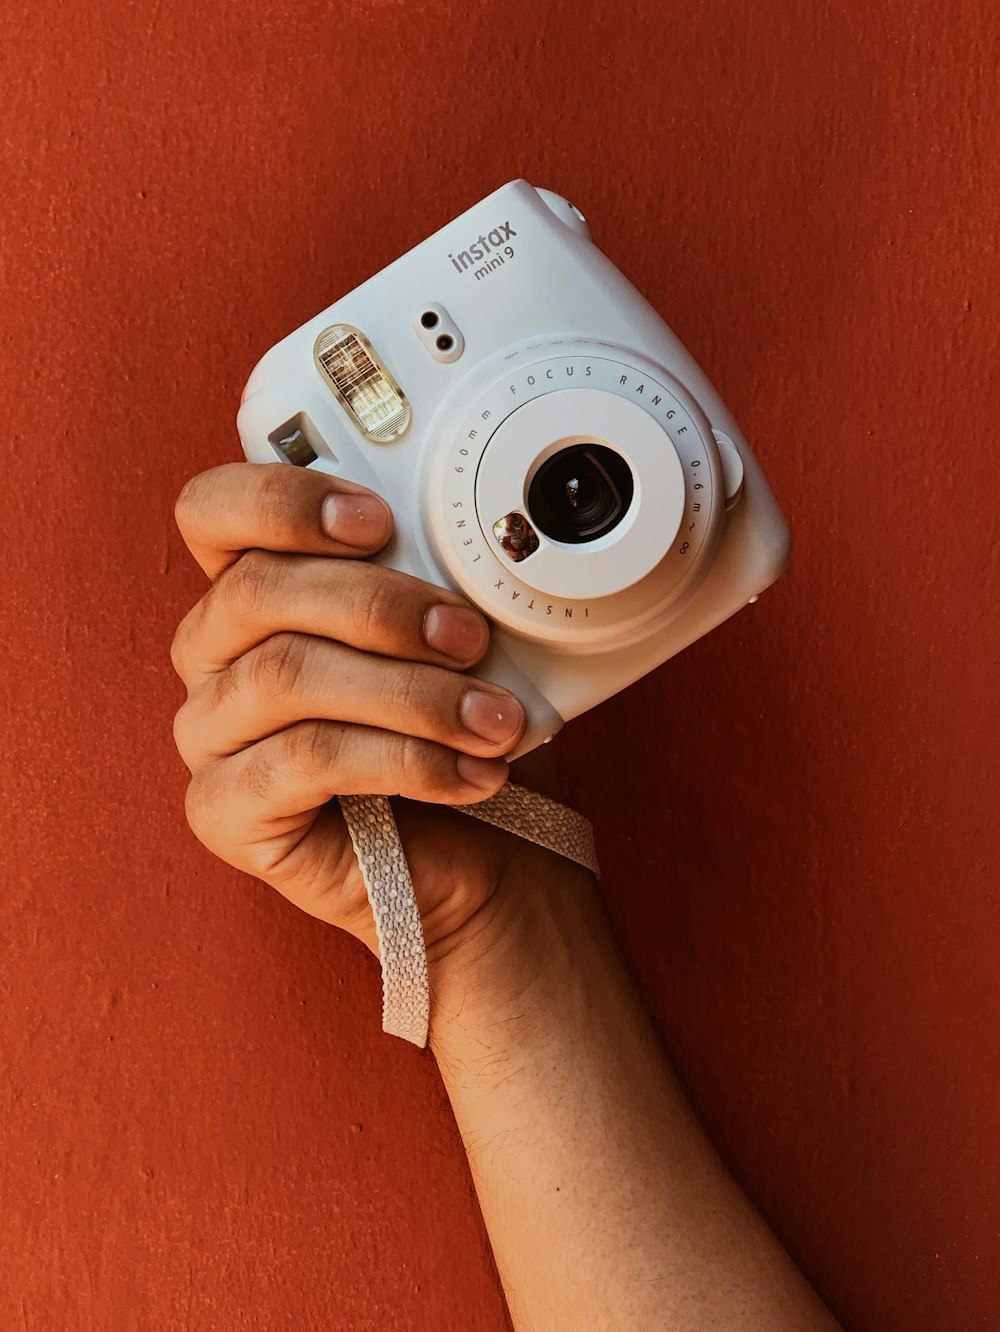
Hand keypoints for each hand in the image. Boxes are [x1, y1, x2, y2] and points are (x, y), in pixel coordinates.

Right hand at [170, 462, 575, 963]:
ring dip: (409, 693)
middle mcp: (215, 655)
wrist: (484, 860)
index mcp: (255, 590)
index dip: (283, 500)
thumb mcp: (459, 641)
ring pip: (285, 676)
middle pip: (257, 591)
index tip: (379, 519)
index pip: (215, 513)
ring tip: (492, 721)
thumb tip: (472, 548)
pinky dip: (403, 759)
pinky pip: (302, 761)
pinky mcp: (224, 811)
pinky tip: (469, 773)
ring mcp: (210, 735)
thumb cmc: (461, 733)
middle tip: (469, 637)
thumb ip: (438, 582)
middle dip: (380, 605)